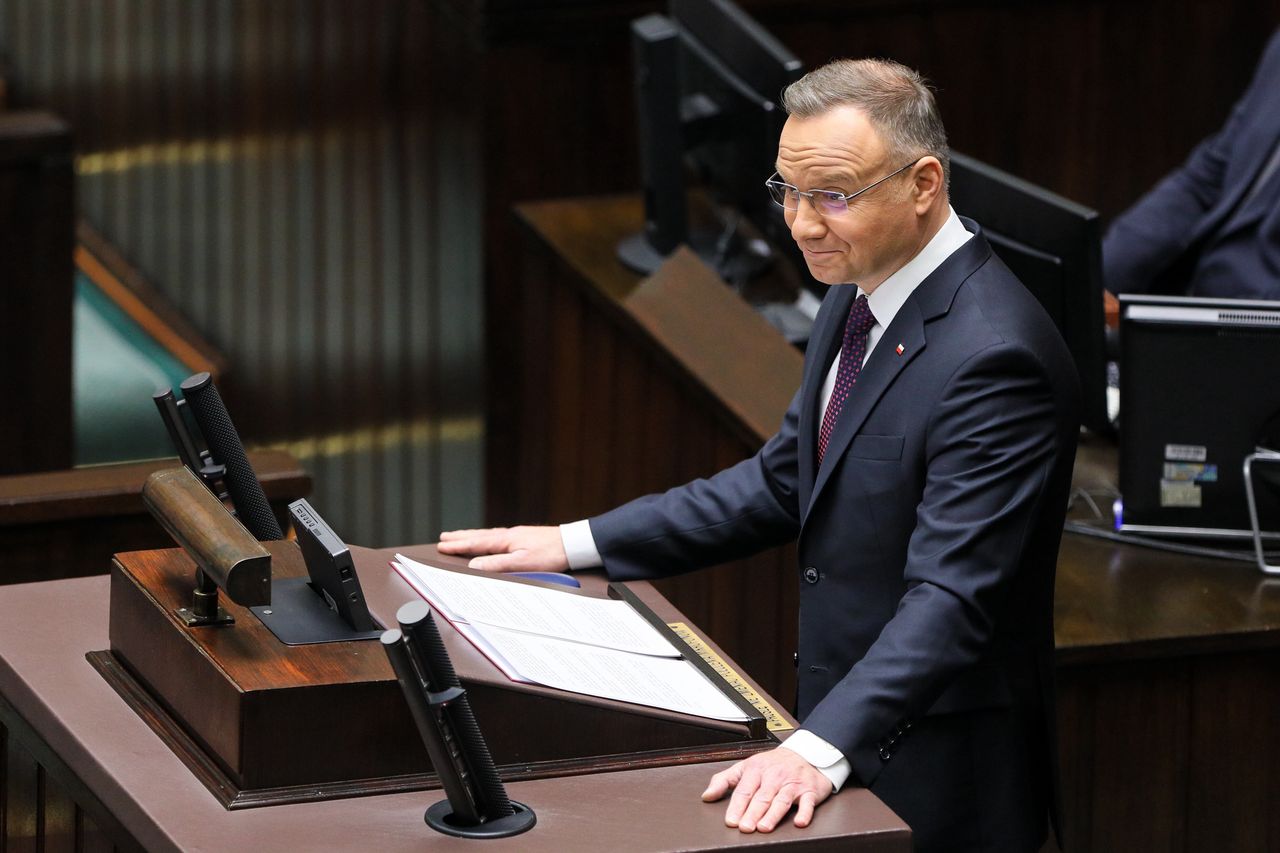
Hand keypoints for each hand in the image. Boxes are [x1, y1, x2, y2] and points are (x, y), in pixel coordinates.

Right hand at [437, 526, 568, 572]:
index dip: (457, 545)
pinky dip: (486, 537)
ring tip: (460, 536)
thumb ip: (497, 565)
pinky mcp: (524, 537)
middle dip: (460, 537)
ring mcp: (516, 535)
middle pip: (478, 536)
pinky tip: (489, 539)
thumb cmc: (550, 554)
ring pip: (487, 535)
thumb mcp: (522, 563)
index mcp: (505, 540)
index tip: (442, 546)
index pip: (475, 543)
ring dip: (471, 536)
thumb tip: (474, 565)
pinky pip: (497, 536)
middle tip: (444, 537)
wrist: (573, 544)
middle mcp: (508, 535)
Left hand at [701, 747, 832, 832]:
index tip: (731, 820)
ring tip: (764, 827)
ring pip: (782, 800)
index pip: (744, 790)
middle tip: (745, 827)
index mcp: (756, 769)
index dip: (737, 806)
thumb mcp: (745, 766)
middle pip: (762, 797)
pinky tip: (799, 822)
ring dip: (773, 814)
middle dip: (752, 813)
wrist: (806, 753)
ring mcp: (792, 783)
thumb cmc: (773, 764)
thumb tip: (707, 796)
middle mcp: (774, 776)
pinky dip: (805, 812)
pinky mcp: (810, 790)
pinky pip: (808, 802)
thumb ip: (724, 780)